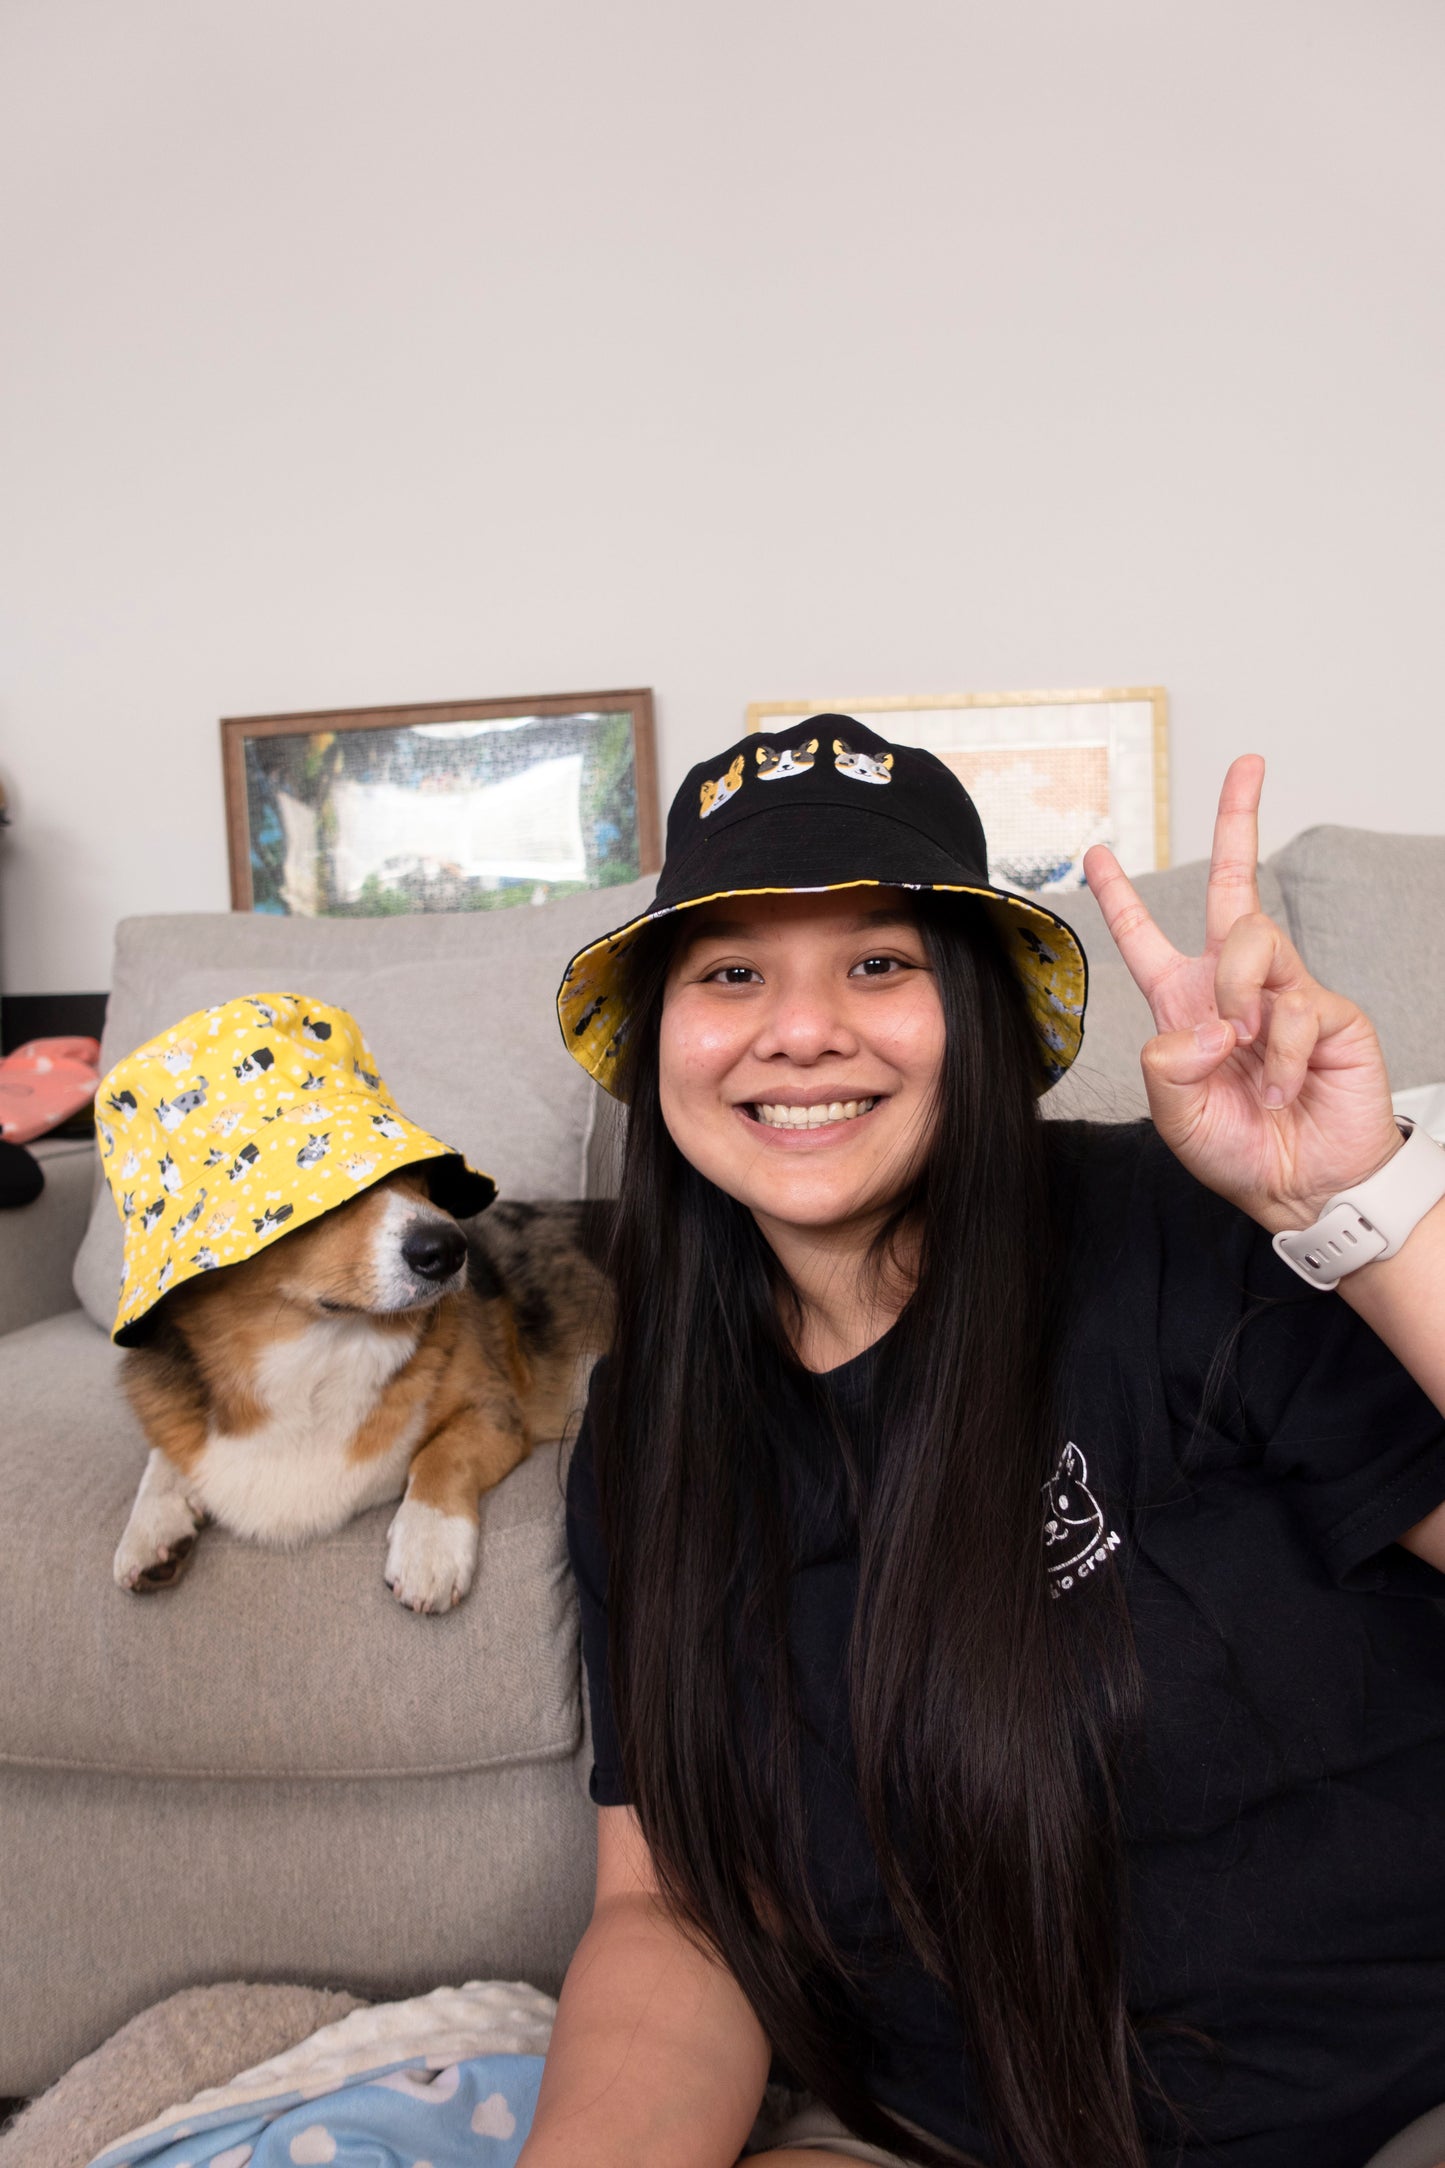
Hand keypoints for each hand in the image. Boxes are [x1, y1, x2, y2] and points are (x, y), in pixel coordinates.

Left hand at [1082, 754, 1402, 1233]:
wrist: (1304, 1187)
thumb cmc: (1239, 1149)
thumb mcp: (1175, 1115)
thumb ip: (1168, 1065)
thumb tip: (1207, 1021)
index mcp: (1184, 1005)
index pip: (1146, 937)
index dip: (1120, 896)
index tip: (1096, 852)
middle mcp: (1234, 987)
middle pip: (1235, 884)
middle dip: (1238, 819)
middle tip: (1248, 763)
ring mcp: (1285, 993)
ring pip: (1251, 938)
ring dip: (1237, 994)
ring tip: (1243, 1051)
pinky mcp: (1330, 1011)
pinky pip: (1293, 1006)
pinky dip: (1279, 1055)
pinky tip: (1281, 1087)